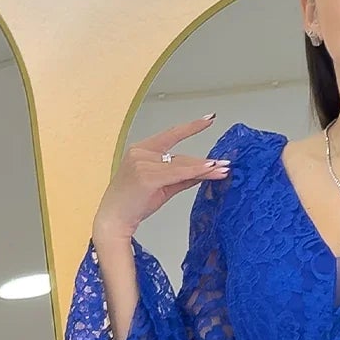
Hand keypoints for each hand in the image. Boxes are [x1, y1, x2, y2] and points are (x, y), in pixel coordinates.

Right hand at [91, 113, 230, 241]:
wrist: (114, 220)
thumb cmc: (133, 204)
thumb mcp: (161, 187)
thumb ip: (181, 178)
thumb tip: (202, 173)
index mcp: (141, 150)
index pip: (171, 135)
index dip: (191, 127)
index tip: (209, 119)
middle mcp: (141, 152)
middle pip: (180, 156)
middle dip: (204, 162)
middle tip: (225, 163)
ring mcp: (142, 163)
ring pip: (181, 165)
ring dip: (204, 168)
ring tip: (223, 169)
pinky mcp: (147, 176)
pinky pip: (177, 173)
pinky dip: (194, 172)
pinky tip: (209, 170)